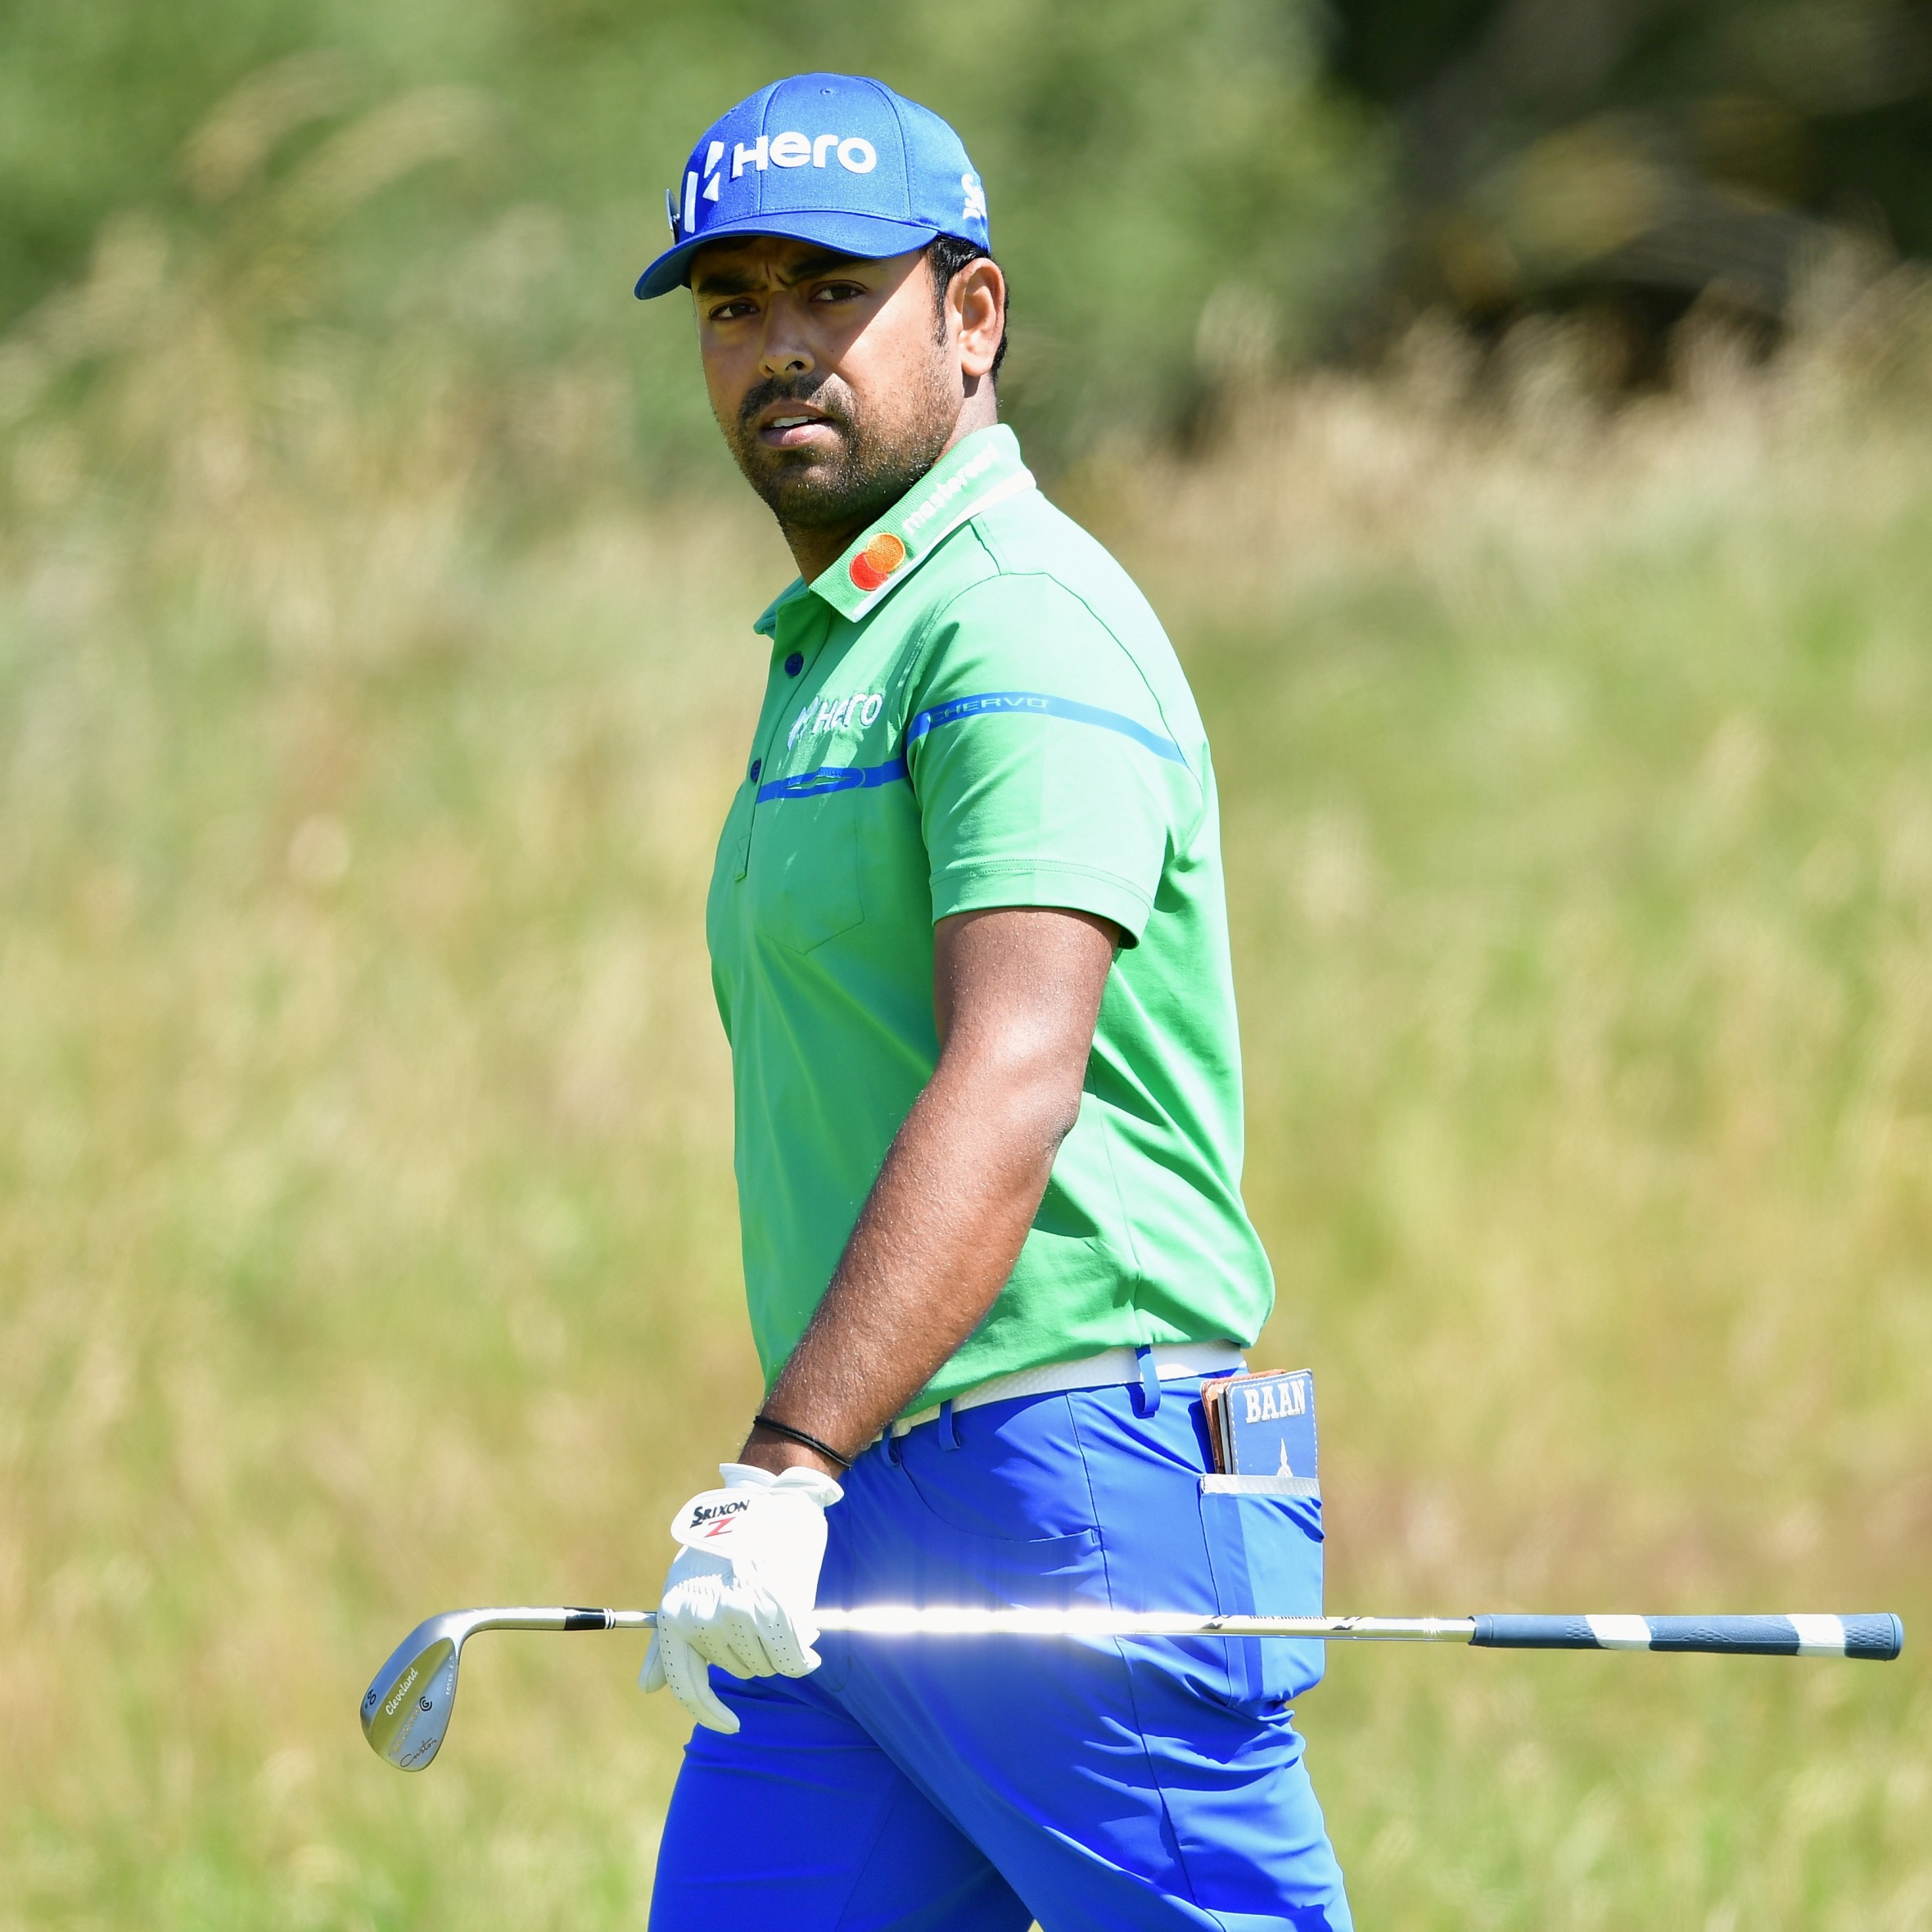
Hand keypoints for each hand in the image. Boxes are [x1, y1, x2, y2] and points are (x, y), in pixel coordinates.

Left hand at [638, 1461, 842, 1733]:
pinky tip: (807, 1638)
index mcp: (675, 1613)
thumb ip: (668, 1642)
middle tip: (765, 1617)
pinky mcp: (777, 1605)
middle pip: (739, 1670)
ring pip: (768, 1666)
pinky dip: (802, 1654)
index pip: (687, 1685)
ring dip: (780, 1650)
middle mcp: (704, 1617)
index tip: (730, 1724)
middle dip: (755, 1652)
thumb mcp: (684, 1585)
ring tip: (783, 1614)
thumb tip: (647, 1688)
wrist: (768, 1499)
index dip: (709, 1712)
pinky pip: (793, 1657)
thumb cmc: (723, 1546)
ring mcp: (740, 1612)